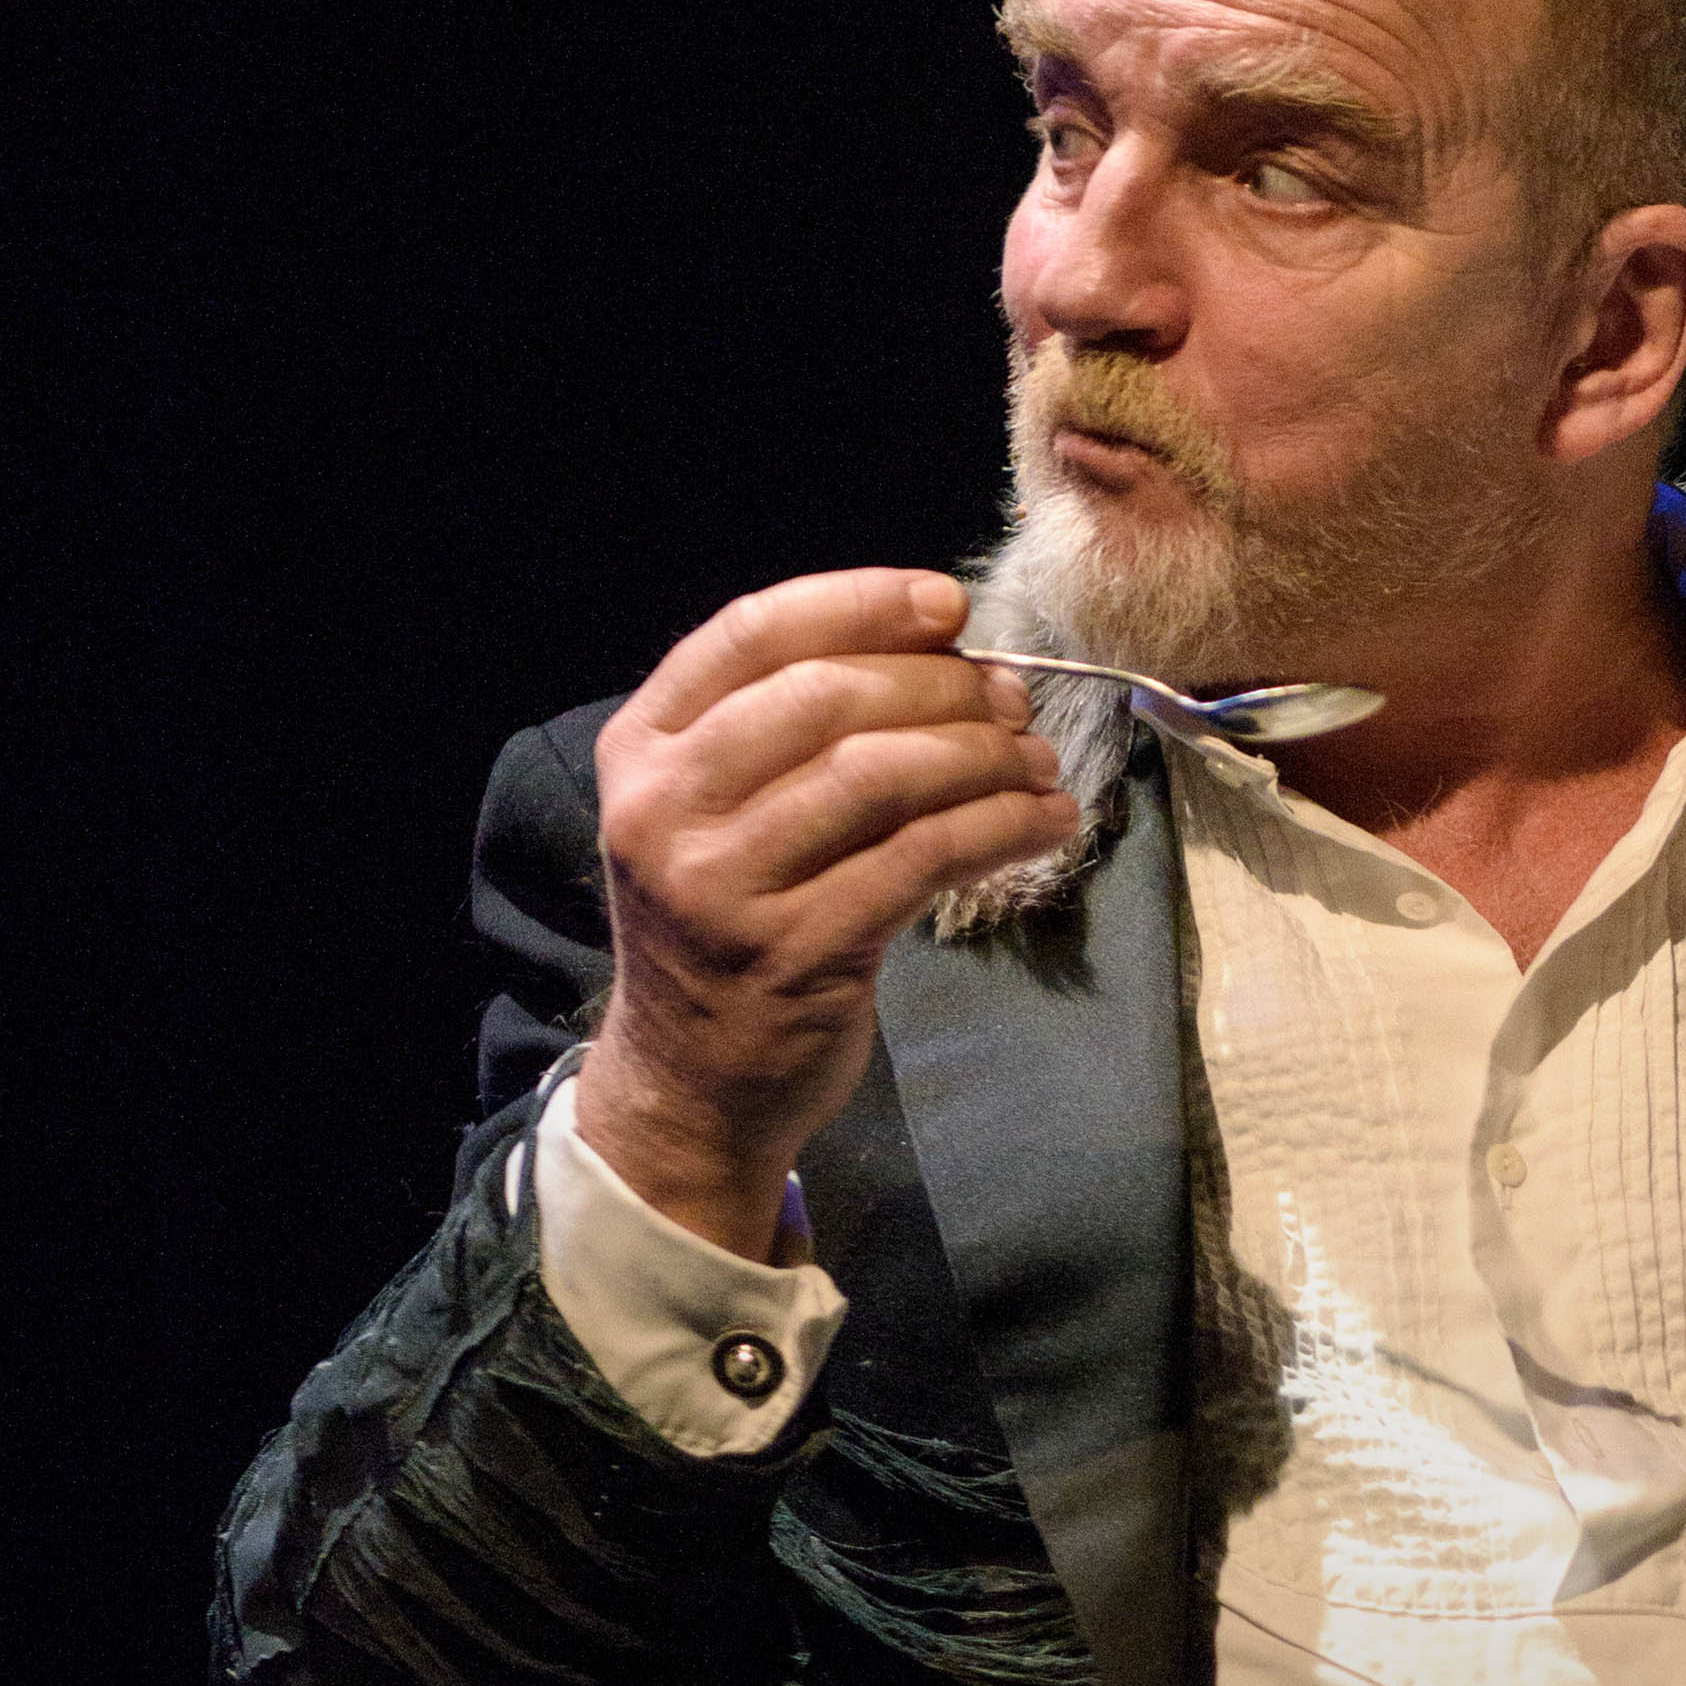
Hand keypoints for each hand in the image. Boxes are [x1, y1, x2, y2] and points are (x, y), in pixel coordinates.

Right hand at [571, 570, 1077, 1256]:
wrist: (693, 1082)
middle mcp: (667, 810)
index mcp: (642, 750)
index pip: (751, 634)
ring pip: (880, 775)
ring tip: (1037, 762)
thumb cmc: (728, 925)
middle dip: (940, 687)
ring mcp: (726, 886)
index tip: (948, 605)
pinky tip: (1043, 823)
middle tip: (1010, 699)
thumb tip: (943, 647)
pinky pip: (920, 859)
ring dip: (982, 756)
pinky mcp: (796, 952)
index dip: (859, 603)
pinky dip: (998, 828)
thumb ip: (784, 729)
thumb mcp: (713, 814)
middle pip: (827, 698)